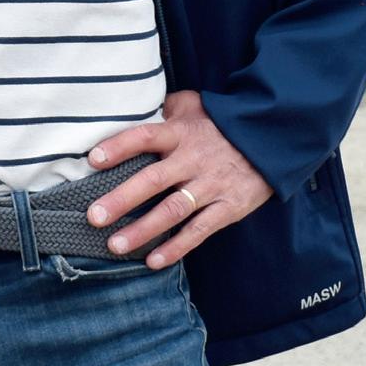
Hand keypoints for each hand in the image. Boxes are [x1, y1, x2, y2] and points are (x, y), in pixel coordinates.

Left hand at [83, 89, 273, 266]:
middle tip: (94, 216)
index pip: (145, 136)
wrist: (272, 137)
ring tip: (115, 246)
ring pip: (172, 210)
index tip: (93, 160)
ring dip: (143, 230)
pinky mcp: (228, 207)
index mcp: (181, 132)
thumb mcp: (195, 105)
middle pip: (153, 179)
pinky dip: (176, 247)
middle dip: (122, 199)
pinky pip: (199, 230)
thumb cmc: (223, 121)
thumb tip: (137, 108)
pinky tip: (153, 260)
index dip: (119, 147)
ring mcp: (211, 185)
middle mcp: (193, 159)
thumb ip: (166, 108)